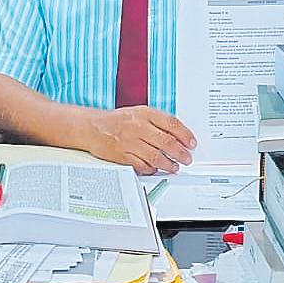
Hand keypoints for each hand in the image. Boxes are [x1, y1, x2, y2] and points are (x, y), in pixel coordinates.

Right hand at [81, 106, 196, 174]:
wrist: (92, 127)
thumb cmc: (117, 121)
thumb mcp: (138, 113)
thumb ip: (157, 122)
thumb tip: (178, 136)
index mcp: (144, 113)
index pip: (171, 123)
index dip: (185, 135)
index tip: (191, 143)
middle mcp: (137, 127)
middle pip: (166, 142)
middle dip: (180, 153)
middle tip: (187, 158)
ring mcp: (129, 142)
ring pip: (155, 156)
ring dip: (168, 164)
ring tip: (174, 167)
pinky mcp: (122, 155)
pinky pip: (141, 165)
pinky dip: (151, 169)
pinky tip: (156, 169)